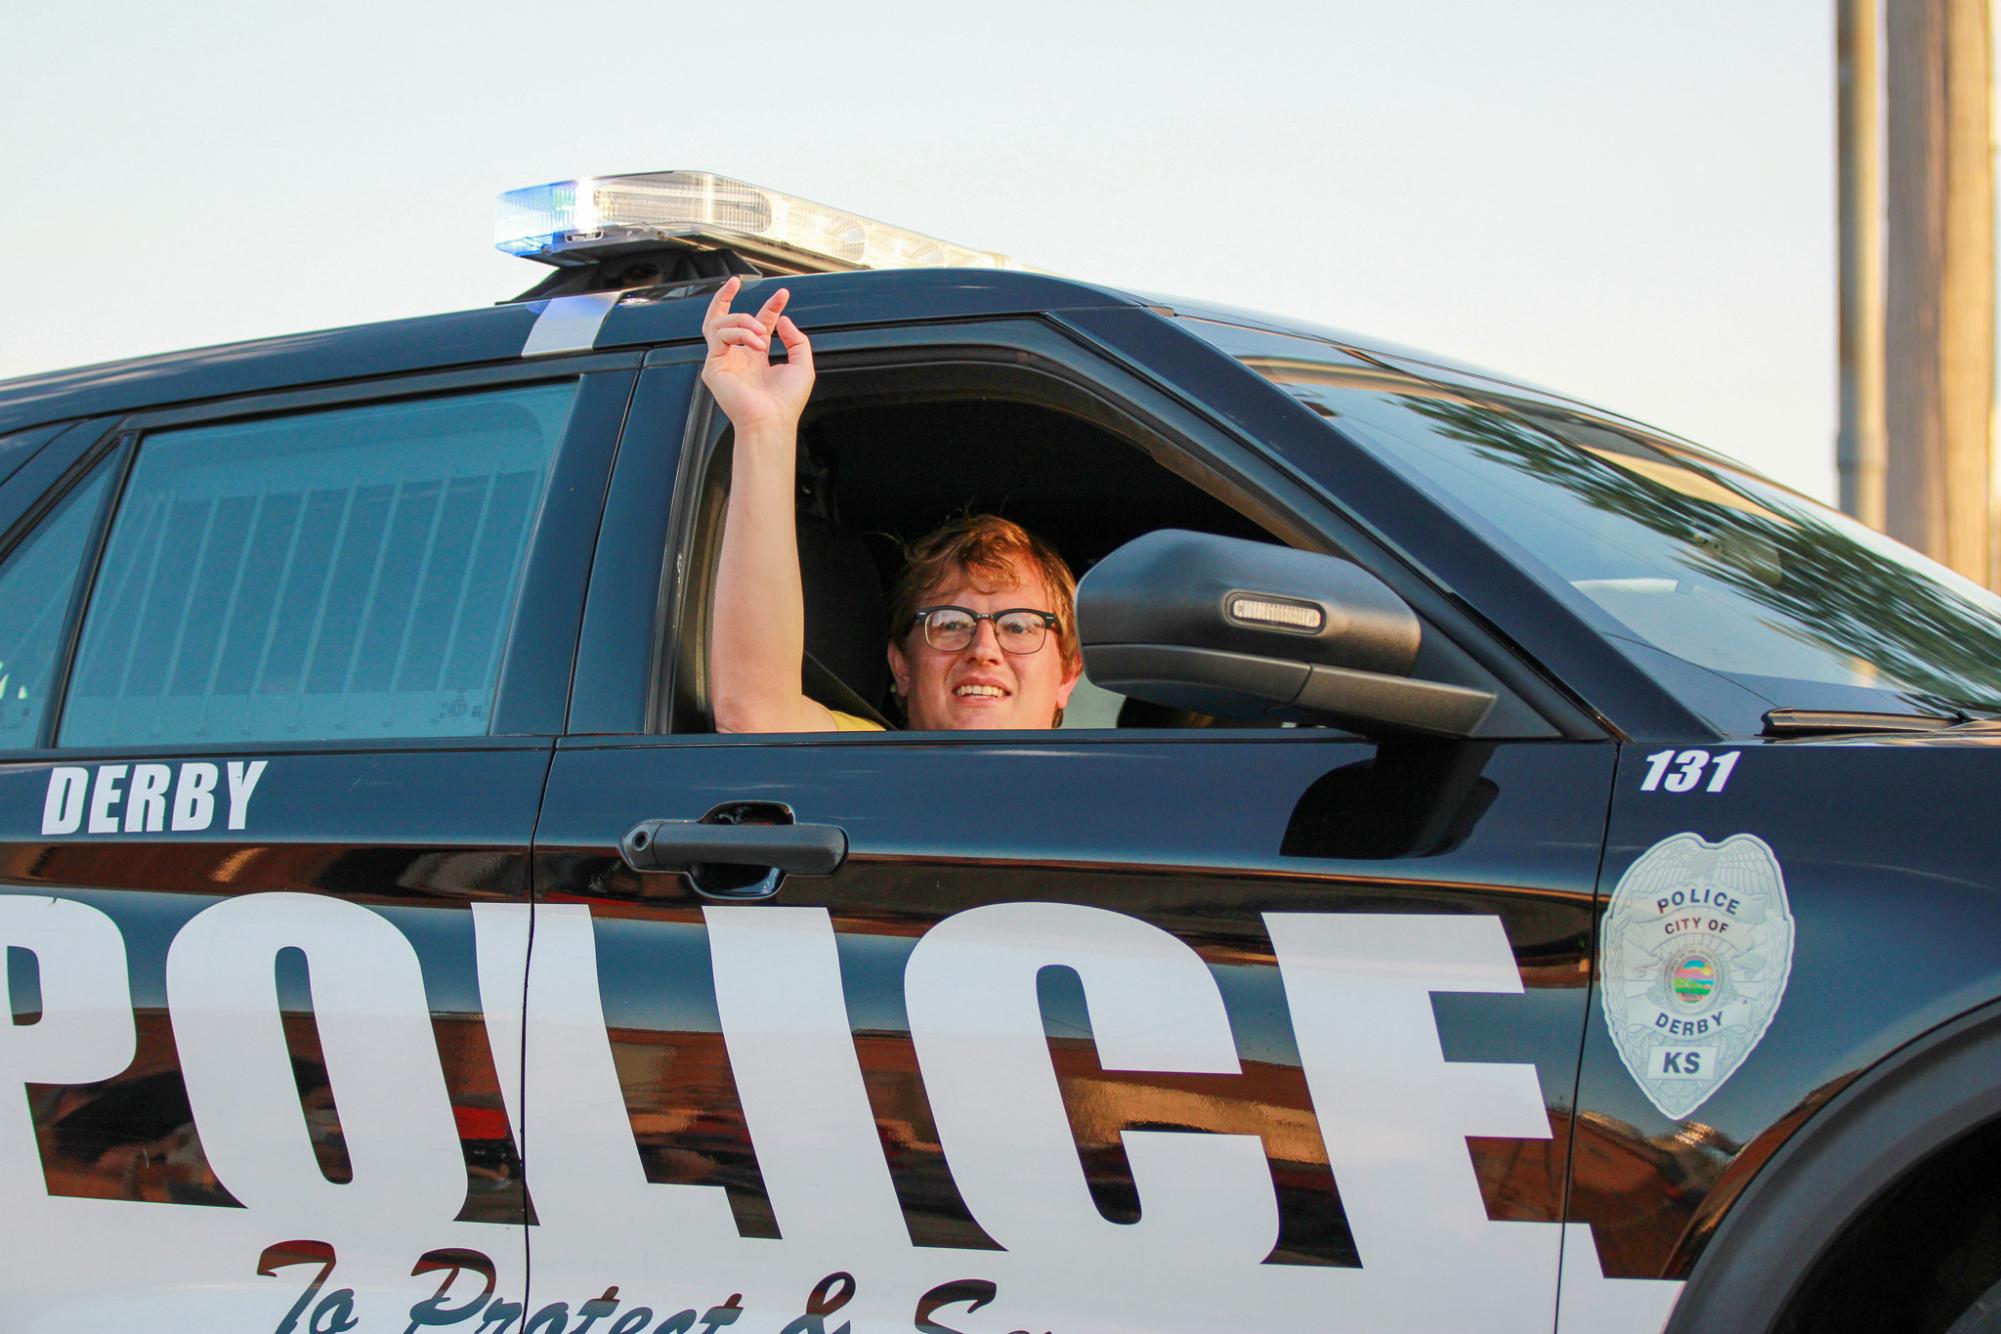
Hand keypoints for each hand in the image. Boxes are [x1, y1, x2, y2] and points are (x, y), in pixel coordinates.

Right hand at [700, 276, 814, 431]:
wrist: (772, 420)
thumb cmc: (786, 402)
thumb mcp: (802, 364)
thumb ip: (796, 339)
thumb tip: (784, 320)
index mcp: (756, 358)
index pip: (758, 324)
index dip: (770, 307)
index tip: (783, 295)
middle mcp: (738, 358)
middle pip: (723, 319)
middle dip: (726, 297)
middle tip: (736, 281)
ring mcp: (723, 361)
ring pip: (719, 323)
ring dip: (743, 321)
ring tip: (760, 334)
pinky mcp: (713, 366)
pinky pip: (719, 336)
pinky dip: (739, 333)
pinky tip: (756, 344)